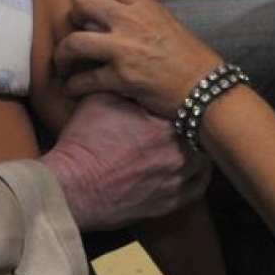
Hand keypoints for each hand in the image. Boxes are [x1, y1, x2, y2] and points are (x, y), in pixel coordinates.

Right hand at [41, 94, 210, 231]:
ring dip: (194, 148)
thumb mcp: (100, 99)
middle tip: (177, 119)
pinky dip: (195, 174)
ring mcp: (177, 180)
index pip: (183, 104)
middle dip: (186, 124)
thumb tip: (133, 72)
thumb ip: (124, 84)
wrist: (71, 186)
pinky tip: (187, 166)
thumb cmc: (83, 144)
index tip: (170, 98)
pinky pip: (198, 186)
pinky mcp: (171, 202)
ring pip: (202, 158)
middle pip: (196, 131)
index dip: (175, 100)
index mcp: (165, 125)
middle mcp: (179, 153)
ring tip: (182, 141)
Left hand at [54, 0, 222, 117]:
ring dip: (62, 55)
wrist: (205, 86)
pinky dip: (73, 86)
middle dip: (71, 17)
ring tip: (64, 64)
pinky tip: (71, 89)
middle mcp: (131, 20)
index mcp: (142, 4)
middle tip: (74, 30)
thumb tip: (108, 7)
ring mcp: (125, 49)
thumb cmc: (187, 55)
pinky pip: (84, 80)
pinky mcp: (122, 78)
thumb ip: (136, 10)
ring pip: (75, 41)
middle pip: (82, 3)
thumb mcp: (163, 19)